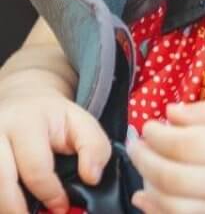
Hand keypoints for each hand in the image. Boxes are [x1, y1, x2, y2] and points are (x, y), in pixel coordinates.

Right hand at [0, 88, 110, 213]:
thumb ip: (95, 146)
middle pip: (2, 182)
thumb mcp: (81, 122)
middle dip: (17, 210)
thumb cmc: (53, 118)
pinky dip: (1, 199)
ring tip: (25, 212)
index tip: (61, 207)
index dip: (50, 194)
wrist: (23, 101)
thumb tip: (91, 177)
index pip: (35, 168)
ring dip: (6, 207)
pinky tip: (12, 203)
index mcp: (26, 122)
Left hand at [128, 101, 204, 213]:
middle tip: (134, 145)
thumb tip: (170, 111)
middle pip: (169, 176)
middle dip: (143, 159)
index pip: (180, 143)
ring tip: (141, 170)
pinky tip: (148, 202)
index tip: (147, 125)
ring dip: (147, 188)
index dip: (155, 135)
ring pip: (171, 208)